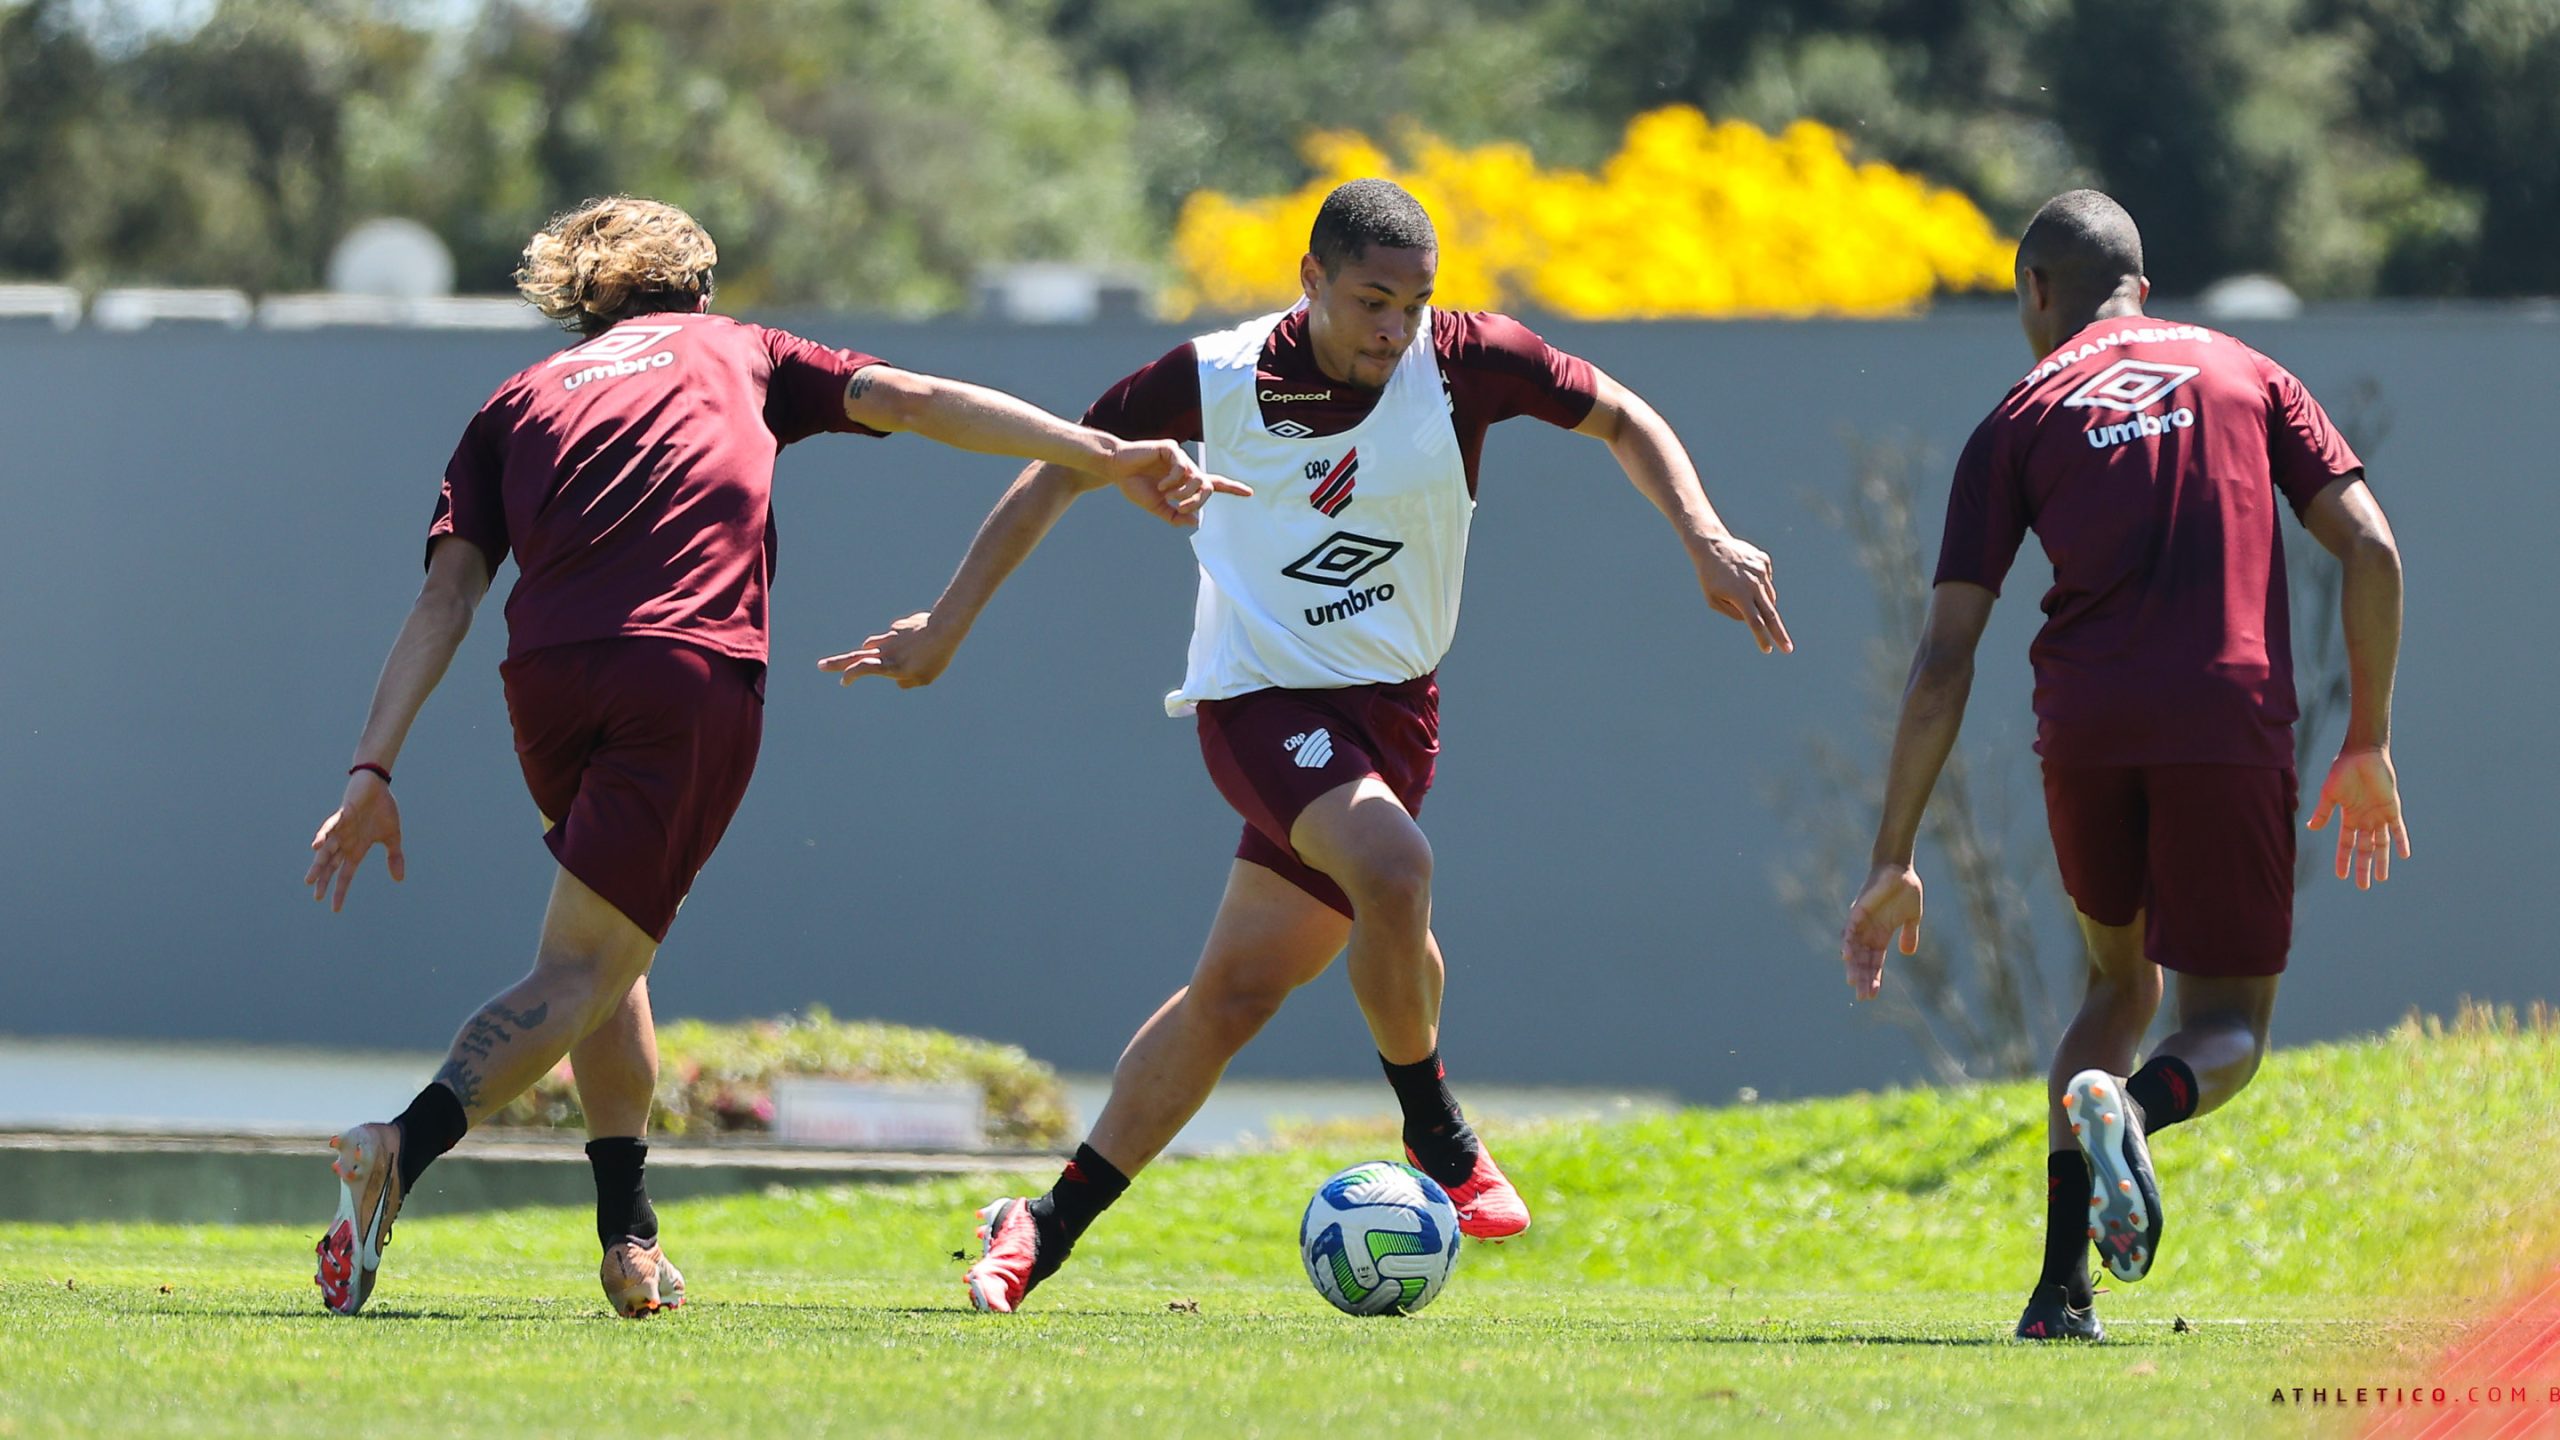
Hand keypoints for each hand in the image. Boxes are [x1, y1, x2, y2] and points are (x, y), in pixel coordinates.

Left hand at [306, 772, 403, 911]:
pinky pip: (330, 827)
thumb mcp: (393, 837)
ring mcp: (342, 830)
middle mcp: (346, 842)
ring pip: (327, 851)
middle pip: (331, 866)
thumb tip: (399, 879)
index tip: (335, 909)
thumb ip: (394, 858)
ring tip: (310, 879)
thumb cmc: (383, 810)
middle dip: (323, 880)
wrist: (378, 786)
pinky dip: (322, 835)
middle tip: (316, 897)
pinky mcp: (342, 815)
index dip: (340, 891)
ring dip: (319, 864)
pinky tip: (316, 845)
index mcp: (356, 849)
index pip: (346, 875)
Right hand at [819, 611, 962, 688]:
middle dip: (836, 663)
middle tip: (820, 666)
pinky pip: (894, 636)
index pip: (862, 669)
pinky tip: (914, 643)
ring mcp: (891, 637)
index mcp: (891, 666)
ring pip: (872, 644)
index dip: (850, 675)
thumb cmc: (937, 657)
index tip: (843, 681)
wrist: (944, 628)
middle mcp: (887, 650)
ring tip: (866, 655)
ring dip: (866, 651)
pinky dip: (897, 642)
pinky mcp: (899, 627)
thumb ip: (908, 683)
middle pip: (856, 656)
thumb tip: (898, 682)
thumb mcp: (925, 679)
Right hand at [1097, 438, 1251, 525]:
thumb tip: (1195, 521)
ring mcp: (1180, 457)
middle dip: (1198, 501)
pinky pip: (1182, 467)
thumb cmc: (1135, 486)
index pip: (1213, 484)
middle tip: (1182, 507)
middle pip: (1207, 486)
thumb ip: (1175, 515)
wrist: (1116, 470)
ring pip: (1196, 478)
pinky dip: (1173, 480)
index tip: (1249, 493)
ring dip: (1183, 492)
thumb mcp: (1156, 507)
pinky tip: (1161, 485)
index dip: (1232, 488)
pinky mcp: (1171, 448)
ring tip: (1167, 494)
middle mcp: (1186, 468)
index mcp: (1185, 481)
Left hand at [1689, 533, 1792, 653]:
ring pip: (1769, 596)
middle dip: (1780, 634)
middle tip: (1788, 649)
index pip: (1755, 622)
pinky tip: (1744, 575)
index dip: (1762, 638)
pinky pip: (1766, 580)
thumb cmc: (1709, 576)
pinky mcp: (1765, 561)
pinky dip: (1759, 584)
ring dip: (1762, 602)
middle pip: (1771, 614)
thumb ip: (1732, 613)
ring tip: (1743, 592)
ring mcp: (1762, 571)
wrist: (1712, 545)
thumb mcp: (1713, 600)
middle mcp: (1754, 583)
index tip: (1768, 650)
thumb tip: (1752, 619)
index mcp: (1740, 595)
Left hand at [1841, 862, 1922, 1000]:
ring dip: (1854, 966)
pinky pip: (1850, 930)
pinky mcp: (1858, 911)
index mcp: (1882, 935)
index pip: (1875, 962)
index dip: (1874, 978)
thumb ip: (1909, 934)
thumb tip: (1908, 953)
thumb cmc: (1906, 889)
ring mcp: (1861, 922)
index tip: (1873, 995)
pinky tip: (1847, 957)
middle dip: (1863, 978)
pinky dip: (1848, 943)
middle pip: (1863, 961)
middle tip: (1863, 997)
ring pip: (1854, 949)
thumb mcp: (1912, 916)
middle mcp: (1868, 932)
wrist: (1900, 868)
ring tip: (1854, 983)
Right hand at [2307, 746, 2410, 889]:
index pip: (2345, 844)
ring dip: (2381, 860)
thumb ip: (2323, 811)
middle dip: (2363, 867)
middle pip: (2364, 849)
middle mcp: (2365, 819)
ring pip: (2381, 843)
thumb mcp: (2329, 794)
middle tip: (2363, 886)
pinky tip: (2404, 855)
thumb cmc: (2343, 770)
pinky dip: (2401, 841)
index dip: (2343, 860)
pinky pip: (2398, 829)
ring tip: (2381, 878)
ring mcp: (2379, 815)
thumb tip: (2311, 828)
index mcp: (2348, 817)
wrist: (2363, 754)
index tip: (2341, 876)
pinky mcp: (2392, 808)